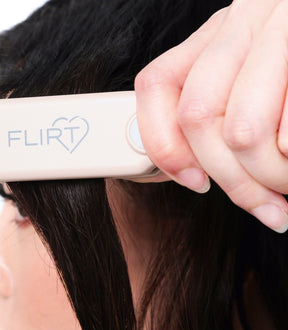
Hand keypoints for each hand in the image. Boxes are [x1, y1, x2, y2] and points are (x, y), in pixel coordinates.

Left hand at [135, 0, 287, 232]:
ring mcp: (278, 29)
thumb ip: (215, 110)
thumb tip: (193, 173)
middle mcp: (239, 26)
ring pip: (241, 130)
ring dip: (266, 175)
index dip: (164, 145)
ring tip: (285, 183)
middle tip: (261, 203)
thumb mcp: (249, 73)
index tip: (194, 182)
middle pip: (195, 118)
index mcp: (213, 37)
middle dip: (230, 180)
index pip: (154, 86)